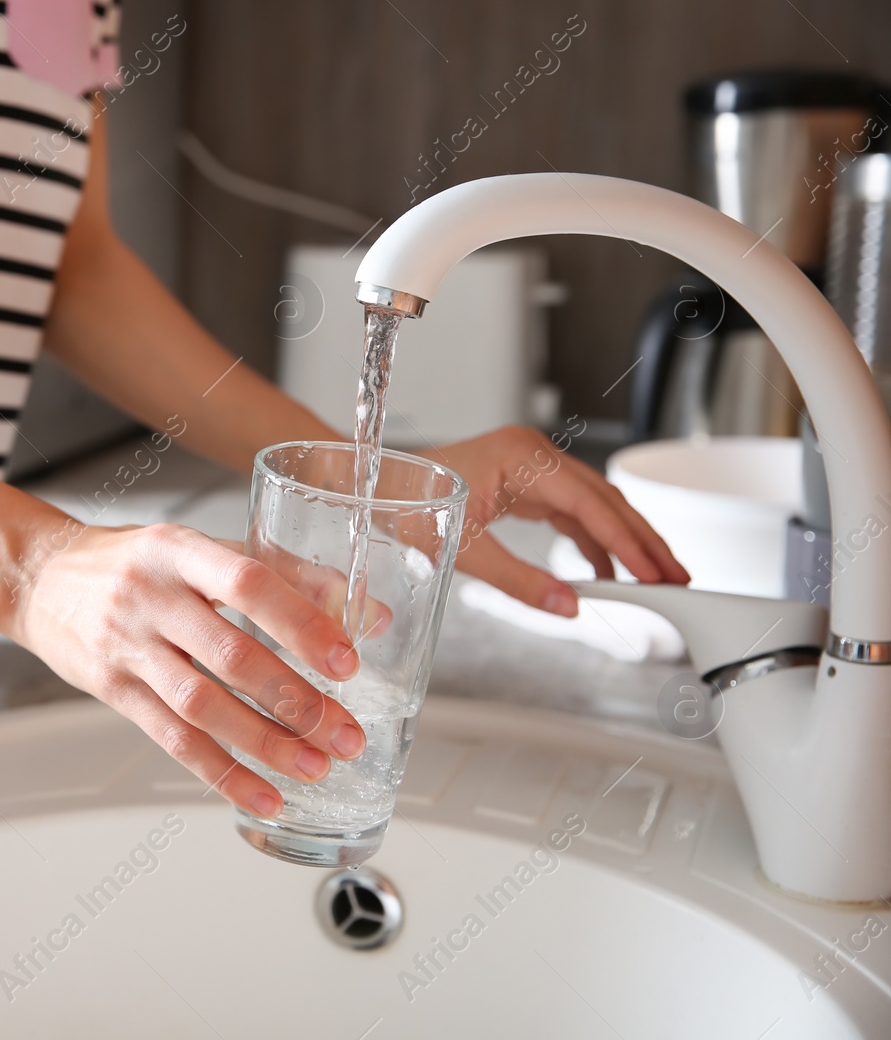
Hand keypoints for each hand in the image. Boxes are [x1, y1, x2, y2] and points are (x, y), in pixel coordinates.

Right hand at [6, 522, 366, 819]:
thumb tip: (370, 613)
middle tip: (344, 733)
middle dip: (295, 701)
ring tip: (315, 767)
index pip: (247, 582)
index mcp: (180, 550)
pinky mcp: (113, 690)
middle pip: (230, 655)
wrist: (40, 578)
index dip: (300, 623)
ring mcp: (128, 646)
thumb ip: (282, 573)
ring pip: (202, 706)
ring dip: (265, 743)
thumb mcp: (198, 548)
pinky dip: (221, 773)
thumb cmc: (134, 561)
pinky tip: (263, 795)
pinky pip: (172, 740)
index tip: (345, 659)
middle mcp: (152, 597)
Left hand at [423, 426, 690, 615]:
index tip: (655, 571)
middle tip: (676, 577)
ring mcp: (534, 465)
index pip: (590, 502)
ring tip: (654, 578)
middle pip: (605, 499)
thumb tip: (568, 606)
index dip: (627, 540)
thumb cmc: (410, 506)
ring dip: (624, 542)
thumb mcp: (462, 549)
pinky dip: (593, 541)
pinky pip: (574, 511)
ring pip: (595, 505)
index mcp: (522, 458)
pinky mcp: (529, 481)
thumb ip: (517, 580)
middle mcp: (535, 453)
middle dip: (642, 540)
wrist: (382, 486)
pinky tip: (607, 572)